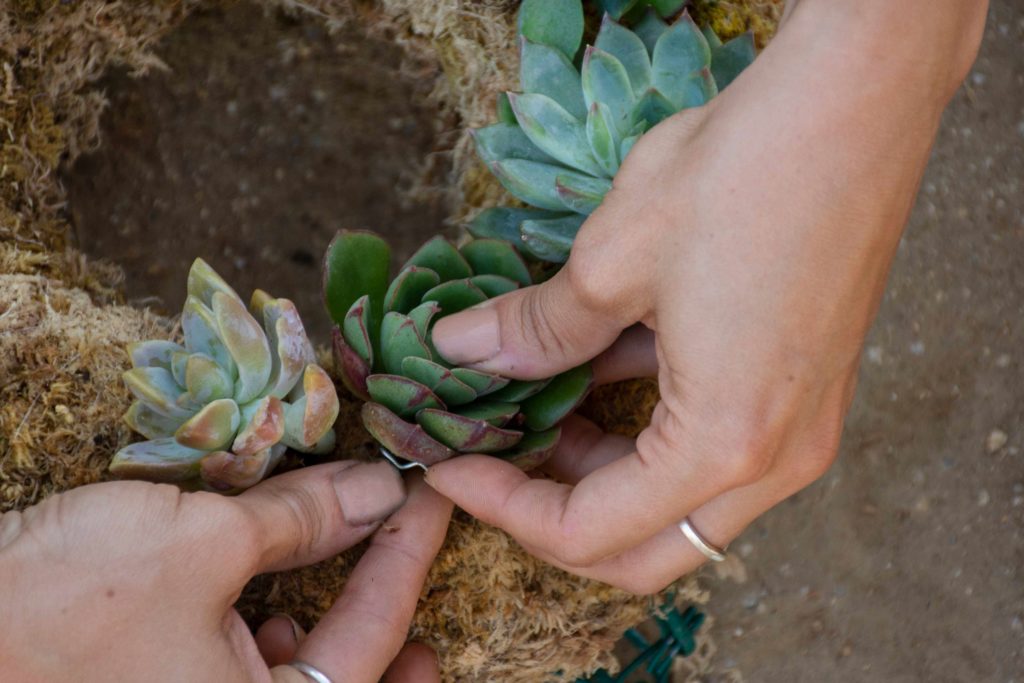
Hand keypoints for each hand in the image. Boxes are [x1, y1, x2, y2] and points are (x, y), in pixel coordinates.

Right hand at [0, 462, 451, 681]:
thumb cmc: (71, 598)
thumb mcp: (204, 543)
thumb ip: (303, 519)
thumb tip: (377, 491)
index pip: (374, 631)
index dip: (410, 552)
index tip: (435, 497)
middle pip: (345, 674)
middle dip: (391, 625)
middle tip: (417, 563)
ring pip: (297, 677)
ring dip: (333, 629)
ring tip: (362, 578)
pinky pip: (245, 679)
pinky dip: (272, 641)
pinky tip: (272, 612)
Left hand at [425, 0, 986, 592]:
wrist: (856, 104)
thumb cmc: (743, 177)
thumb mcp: (613, 258)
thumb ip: (536, 327)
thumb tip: (463, 349)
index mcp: (723, 447)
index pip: (588, 533)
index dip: (503, 507)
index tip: (449, 466)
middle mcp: (776, 462)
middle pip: (644, 548)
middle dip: (556, 516)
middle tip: (497, 461)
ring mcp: (803, 428)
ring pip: (682, 505)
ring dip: (604, 473)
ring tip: (541, 407)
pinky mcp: (808, 390)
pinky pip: (718, 448)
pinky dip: (652, 432)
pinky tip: (603, 369)